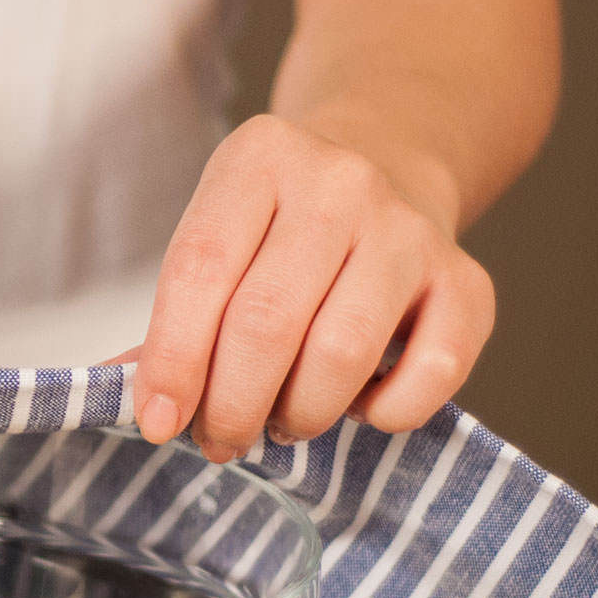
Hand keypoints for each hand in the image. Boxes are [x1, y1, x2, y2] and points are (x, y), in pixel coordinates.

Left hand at [127, 114, 493, 460]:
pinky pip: (432, 372)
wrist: (390, 158)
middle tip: (219, 440)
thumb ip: (172, 321)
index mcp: (257, 159)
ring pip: (342, 353)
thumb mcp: (216, 242)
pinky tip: (361, 406)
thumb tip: (128, 401)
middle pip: (266, 321)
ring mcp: (408, 228)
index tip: (158, 422)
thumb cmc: (277, 231)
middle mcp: (339, 182)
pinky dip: (388, 413)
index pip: (200, 270)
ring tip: (281, 422)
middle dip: (230, 404)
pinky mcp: (469, 279)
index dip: (172, 360)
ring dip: (300, 414)